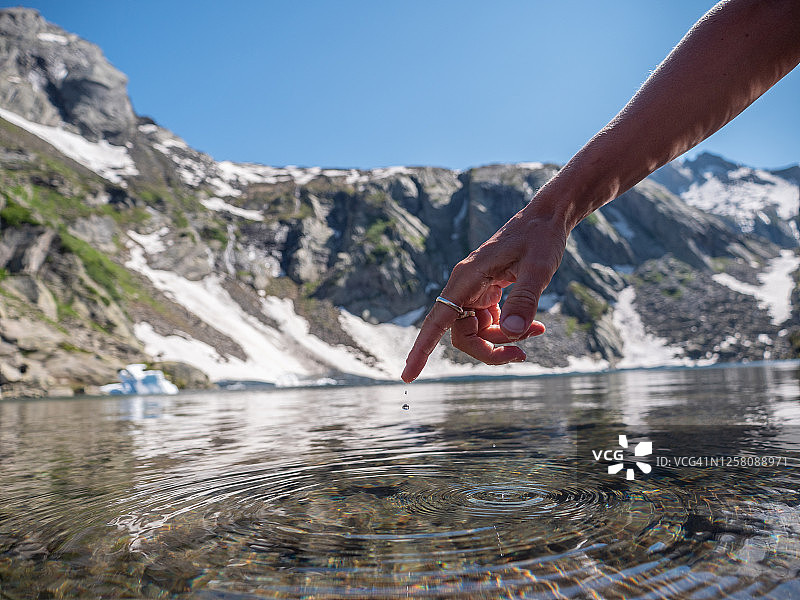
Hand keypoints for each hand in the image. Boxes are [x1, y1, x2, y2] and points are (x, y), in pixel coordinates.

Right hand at [401, 204, 567, 381]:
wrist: (545, 218)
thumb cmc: (539, 237)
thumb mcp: (538, 268)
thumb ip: (524, 300)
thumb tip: (511, 333)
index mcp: (466, 279)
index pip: (436, 321)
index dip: (422, 350)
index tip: (409, 376)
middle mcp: (464, 287)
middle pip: (462, 335)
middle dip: (489, 350)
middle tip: (521, 355)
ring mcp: (475, 291)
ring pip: (478, 332)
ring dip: (503, 340)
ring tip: (537, 331)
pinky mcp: (487, 293)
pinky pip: (490, 323)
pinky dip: (510, 329)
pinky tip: (536, 326)